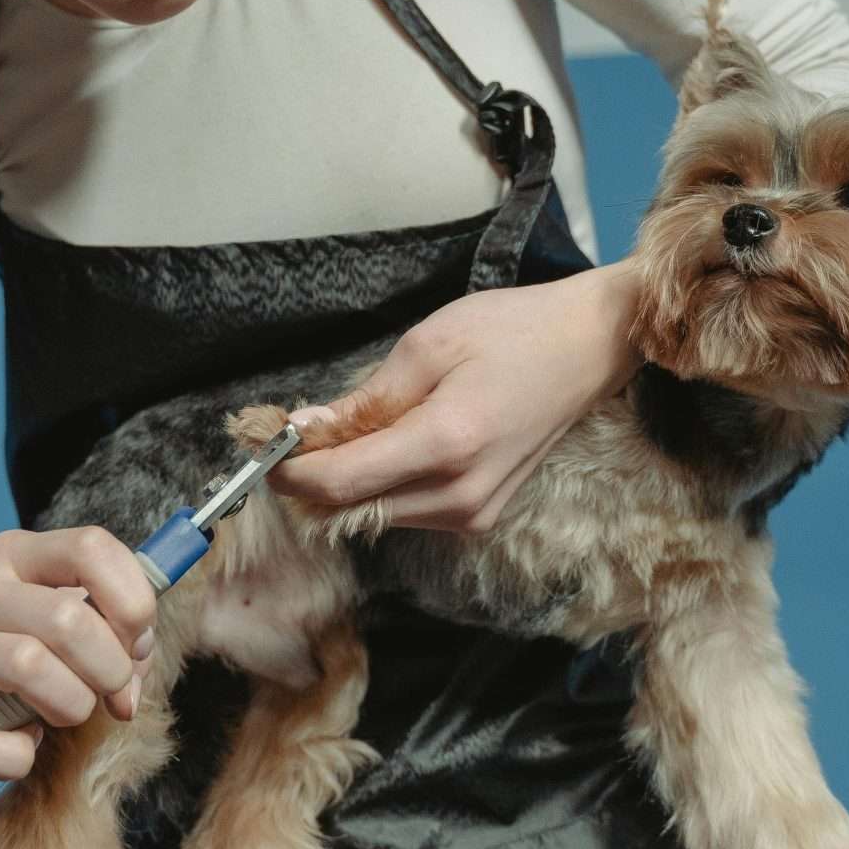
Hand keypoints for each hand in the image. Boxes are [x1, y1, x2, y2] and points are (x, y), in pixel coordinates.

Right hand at [0, 529, 160, 780]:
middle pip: (71, 620)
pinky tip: (16, 748)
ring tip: (60, 714)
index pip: (91, 549)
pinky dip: (15, 756)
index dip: (133, 601)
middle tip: (107, 694)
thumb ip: (86, 617)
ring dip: (69, 707)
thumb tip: (139, 664)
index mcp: (8, 555)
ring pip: (32, 670)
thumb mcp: (18, 594)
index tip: (135, 642)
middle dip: (111, 670)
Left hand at [266, 259, 645, 531]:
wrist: (586, 350)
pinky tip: (382, 446)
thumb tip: (306, 429)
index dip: (290, 472)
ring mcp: (474, 513)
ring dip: (345, 483)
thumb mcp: (428, 346)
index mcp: (446, 445)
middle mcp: (460, 495)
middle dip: (310, 478)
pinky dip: (380, 485)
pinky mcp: (480, 516)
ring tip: (338, 433)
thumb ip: (365, 399)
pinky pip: (407, 512)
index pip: (341, 483)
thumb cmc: (512, 333)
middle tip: (287, 435)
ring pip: (377, 514)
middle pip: (352, 509)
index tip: (263, 447)